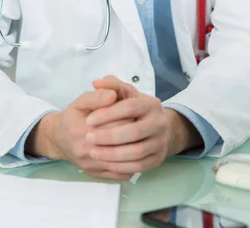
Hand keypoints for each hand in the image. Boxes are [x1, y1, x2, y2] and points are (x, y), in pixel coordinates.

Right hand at [26, 88, 131, 179]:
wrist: (59, 139)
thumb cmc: (73, 117)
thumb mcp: (81, 101)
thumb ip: (97, 96)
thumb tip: (112, 95)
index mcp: (83, 130)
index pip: (117, 123)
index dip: (129, 115)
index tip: (133, 110)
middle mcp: (87, 152)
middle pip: (122, 142)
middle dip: (134, 131)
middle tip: (138, 122)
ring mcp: (93, 166)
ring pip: (124, 161)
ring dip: (135, 148)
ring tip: (137, 136)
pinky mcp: (98, 175)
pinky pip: (122, 174)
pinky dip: (132, 164)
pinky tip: (135, 152)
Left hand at [85, 76, 202, 176]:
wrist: (155, 128)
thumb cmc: (132, 109)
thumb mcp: (123, 93)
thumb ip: (110, 85)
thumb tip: (96, 83)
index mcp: (151, 103)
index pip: (129, 108)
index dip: (108, 114)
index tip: (89, 120)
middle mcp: (160, 122)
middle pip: (134, 132)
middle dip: (108, 136)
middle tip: (88, 138)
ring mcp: (161, 142)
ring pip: (136, 152)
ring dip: (112, 154)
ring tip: (93, 152)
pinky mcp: (158, 159)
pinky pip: (139, 166)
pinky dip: (121, 166)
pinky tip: (105, 163)